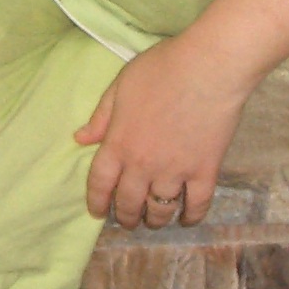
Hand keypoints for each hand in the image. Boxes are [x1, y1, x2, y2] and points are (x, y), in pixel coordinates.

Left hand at [74, 32, 256, 227]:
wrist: (208, 68)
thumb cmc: (162, 69)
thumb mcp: (121, 86)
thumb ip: (101, 116)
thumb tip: (80, 139)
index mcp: (118, 143)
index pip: (100, 183)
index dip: (97, 201)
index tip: (97, 212)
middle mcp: (143, 165)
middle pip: (129, 202)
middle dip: (126, 216)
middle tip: (128, 220)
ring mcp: (175, 171)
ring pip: (160, 209)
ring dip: (154, 220)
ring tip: (153, 221)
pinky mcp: (205, 171)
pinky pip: (197, 204)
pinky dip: (191, 217)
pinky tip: (186, 219)